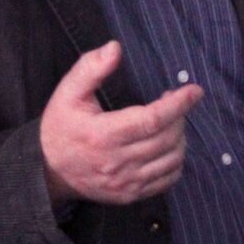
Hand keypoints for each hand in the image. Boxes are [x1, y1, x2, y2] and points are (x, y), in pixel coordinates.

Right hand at [39, 41, 203, 205]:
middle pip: (167, 138)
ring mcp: (125, 183)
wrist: (48, 169)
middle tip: (173, 102)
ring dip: (180, 137)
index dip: (178, 104)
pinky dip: (176, 161)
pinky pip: (167, 180)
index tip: (195, 90)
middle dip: (179, 116)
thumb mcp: (68, 92)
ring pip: (172, 159)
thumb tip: (115, 48)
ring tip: (170, 122)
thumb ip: (91, 68)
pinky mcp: (130, 195)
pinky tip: (167, 146)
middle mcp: (117, 162)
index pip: (152, 120)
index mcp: (103, 135)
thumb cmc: (61, 126)